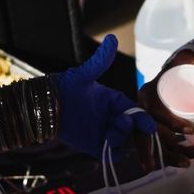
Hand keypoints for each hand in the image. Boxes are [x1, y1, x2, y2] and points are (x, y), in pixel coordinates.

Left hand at [52, 35, 154, 160]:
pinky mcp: (94, 146)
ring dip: (121, 140)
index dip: (142, 118)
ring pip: (122, 141)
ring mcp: (103, 132)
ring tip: (110, 137)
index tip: (149, 126)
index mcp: (113, 101)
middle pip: (131, 127)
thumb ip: (100, 61)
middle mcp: (111, 117)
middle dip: (131, 129)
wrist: (44, 106)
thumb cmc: (65, 86)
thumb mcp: (84, 75)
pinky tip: (110, 151)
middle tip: (122, 125)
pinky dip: (114, 155)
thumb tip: (112, 38)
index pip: (133, 110)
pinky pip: (110, 154)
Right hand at [142, 50, 193, 165]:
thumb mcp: (189, 60)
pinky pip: (155, 147)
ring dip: (169, 157)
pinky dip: (165, 157)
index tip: (190, 131)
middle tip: (187, 160)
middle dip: (167, 150)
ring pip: (154, 144)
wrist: (169, 74)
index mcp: (148, 92)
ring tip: (188, 163)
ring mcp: (145, 122)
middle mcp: (142, 109)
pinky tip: (176, 165)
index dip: (171, 123)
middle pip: (150, 135)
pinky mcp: (150, 130)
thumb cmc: (177, 68)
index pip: (155, 111)